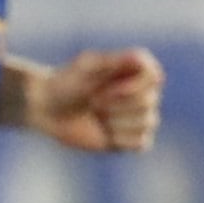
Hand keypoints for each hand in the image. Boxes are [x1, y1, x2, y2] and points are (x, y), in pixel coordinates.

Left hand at [23, 48, 165, 152]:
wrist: (49, 109)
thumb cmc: (67, 83)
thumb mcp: (86, 66)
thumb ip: (114, 60)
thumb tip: (140, 58)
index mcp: (136, 69)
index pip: (154, 77)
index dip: (131, 87)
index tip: (102, 89)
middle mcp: (143, 91)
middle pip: (149, 102)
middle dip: (115, 105)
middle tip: (92, 101)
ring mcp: (139, 116)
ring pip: (147, 123)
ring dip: (115, 122)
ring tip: (97, 116)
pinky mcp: (133, 138)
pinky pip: (142, 143)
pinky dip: (121, 140)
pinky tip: (105, 134)